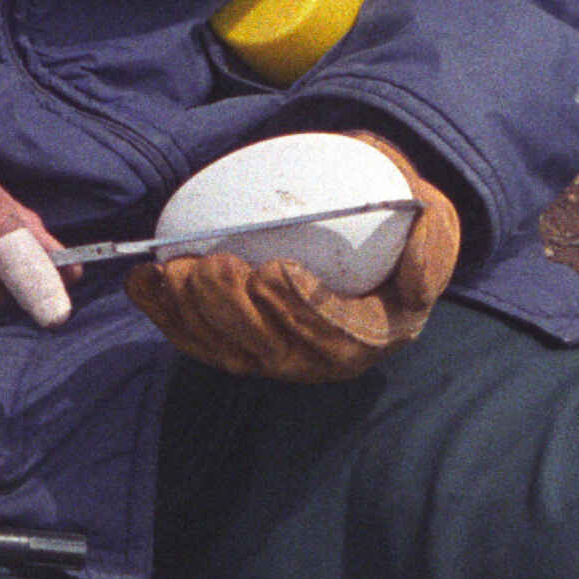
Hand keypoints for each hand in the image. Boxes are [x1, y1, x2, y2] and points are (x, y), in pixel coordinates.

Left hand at [128, 142, 461, 380]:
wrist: (362, 231)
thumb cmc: (396, 222)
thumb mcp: (432, 220)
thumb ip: (430, 237)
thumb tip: (419, 239)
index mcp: (374, 334)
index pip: (337, 336)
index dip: (302, 310)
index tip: (274, 271)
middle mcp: (324, 358)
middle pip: (272, 349)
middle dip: (233, 312)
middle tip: (212, 266)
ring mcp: (277, 356)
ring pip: (228, 350)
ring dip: (194, 314)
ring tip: (175, 270)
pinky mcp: (239, 346)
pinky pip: (198, 341)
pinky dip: (166, 314)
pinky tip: (146, 281)